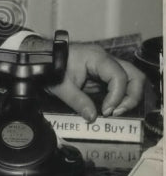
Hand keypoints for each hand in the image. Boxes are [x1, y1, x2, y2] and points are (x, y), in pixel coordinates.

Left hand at [23, 38, 145, 121]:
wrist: (42, 58)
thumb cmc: (50, 66)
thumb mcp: (61, 86)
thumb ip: (78, 101)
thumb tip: (93, 117)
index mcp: (96, 57)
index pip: (118, 76)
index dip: (117, 96)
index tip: (106, 111)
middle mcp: (105, 59)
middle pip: (134, 74)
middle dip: (131, 95)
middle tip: (117, 112)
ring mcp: (106, 65)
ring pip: (131, 78)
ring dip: (129, 96)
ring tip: (115, 111)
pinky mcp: (103, 73)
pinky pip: (120, 83)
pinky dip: (120, 96)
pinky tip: (111, 107)